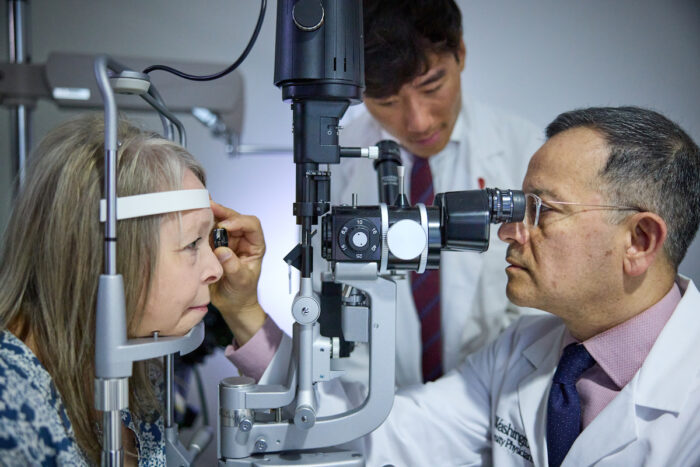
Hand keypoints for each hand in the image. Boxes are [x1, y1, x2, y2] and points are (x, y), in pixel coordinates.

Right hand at [209, 200, 266, 344]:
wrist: (231, 305)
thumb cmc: (242, 294)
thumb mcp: (241, 282)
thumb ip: (233, 267)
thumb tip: (223, 252)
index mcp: (254, 246)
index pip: (251, 225)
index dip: (239, 222)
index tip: (225, 227)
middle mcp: (241, 240)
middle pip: (234, 219)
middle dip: (222, 212)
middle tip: (209, 207)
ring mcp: (227, 242)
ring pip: (219, 223)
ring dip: (209, 217)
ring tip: (198, 211)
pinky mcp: (213, 246)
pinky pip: (207, 233)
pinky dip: (200, 227)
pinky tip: (193, 223)